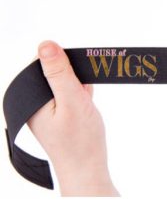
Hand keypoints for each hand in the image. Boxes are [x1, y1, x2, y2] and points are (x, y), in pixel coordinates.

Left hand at [27, 41, 118, 195]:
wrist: (88, 171)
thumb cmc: (80, 142)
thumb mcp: (72, 101)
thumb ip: (59, 73)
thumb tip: (46, 45)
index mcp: (29, 99)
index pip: (44, 64)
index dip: (67, 67)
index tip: (79, 84)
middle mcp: (32, 104)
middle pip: (54, 73)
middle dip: (75, 80)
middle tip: (83, 100)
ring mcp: (44, 111)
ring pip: (63, 84)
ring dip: (79, 89)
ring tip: (84, 110)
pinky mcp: (56, 116)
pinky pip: (68, 96)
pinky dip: (80, 98)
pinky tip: (85, 113)